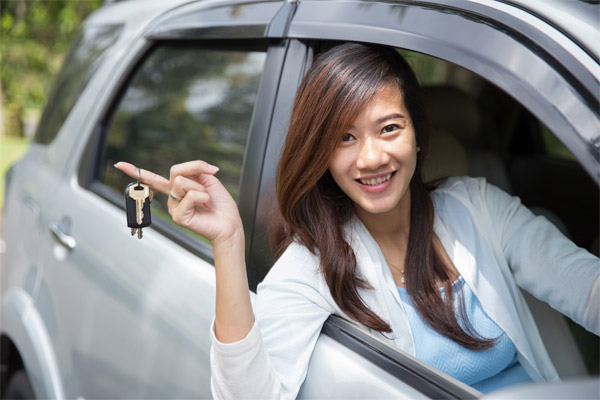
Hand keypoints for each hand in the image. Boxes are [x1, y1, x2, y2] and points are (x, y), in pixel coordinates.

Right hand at [114, 161, 242, 245]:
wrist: (230, 224)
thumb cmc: (220, 205)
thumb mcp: (209, 179)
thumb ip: (196, 169)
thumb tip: (197, 166)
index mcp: (177, 189)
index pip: (154, 179)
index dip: (136, 171)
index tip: (119, 165)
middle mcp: (172, 198)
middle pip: (175, 172)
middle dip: (196, 171)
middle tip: (209, 184)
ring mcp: (173, 208)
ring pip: (181, 182)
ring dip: (200, 188)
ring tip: (206, 200)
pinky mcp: (178, 217)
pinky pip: (190, 196)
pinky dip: (203, 197)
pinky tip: (205, 206)